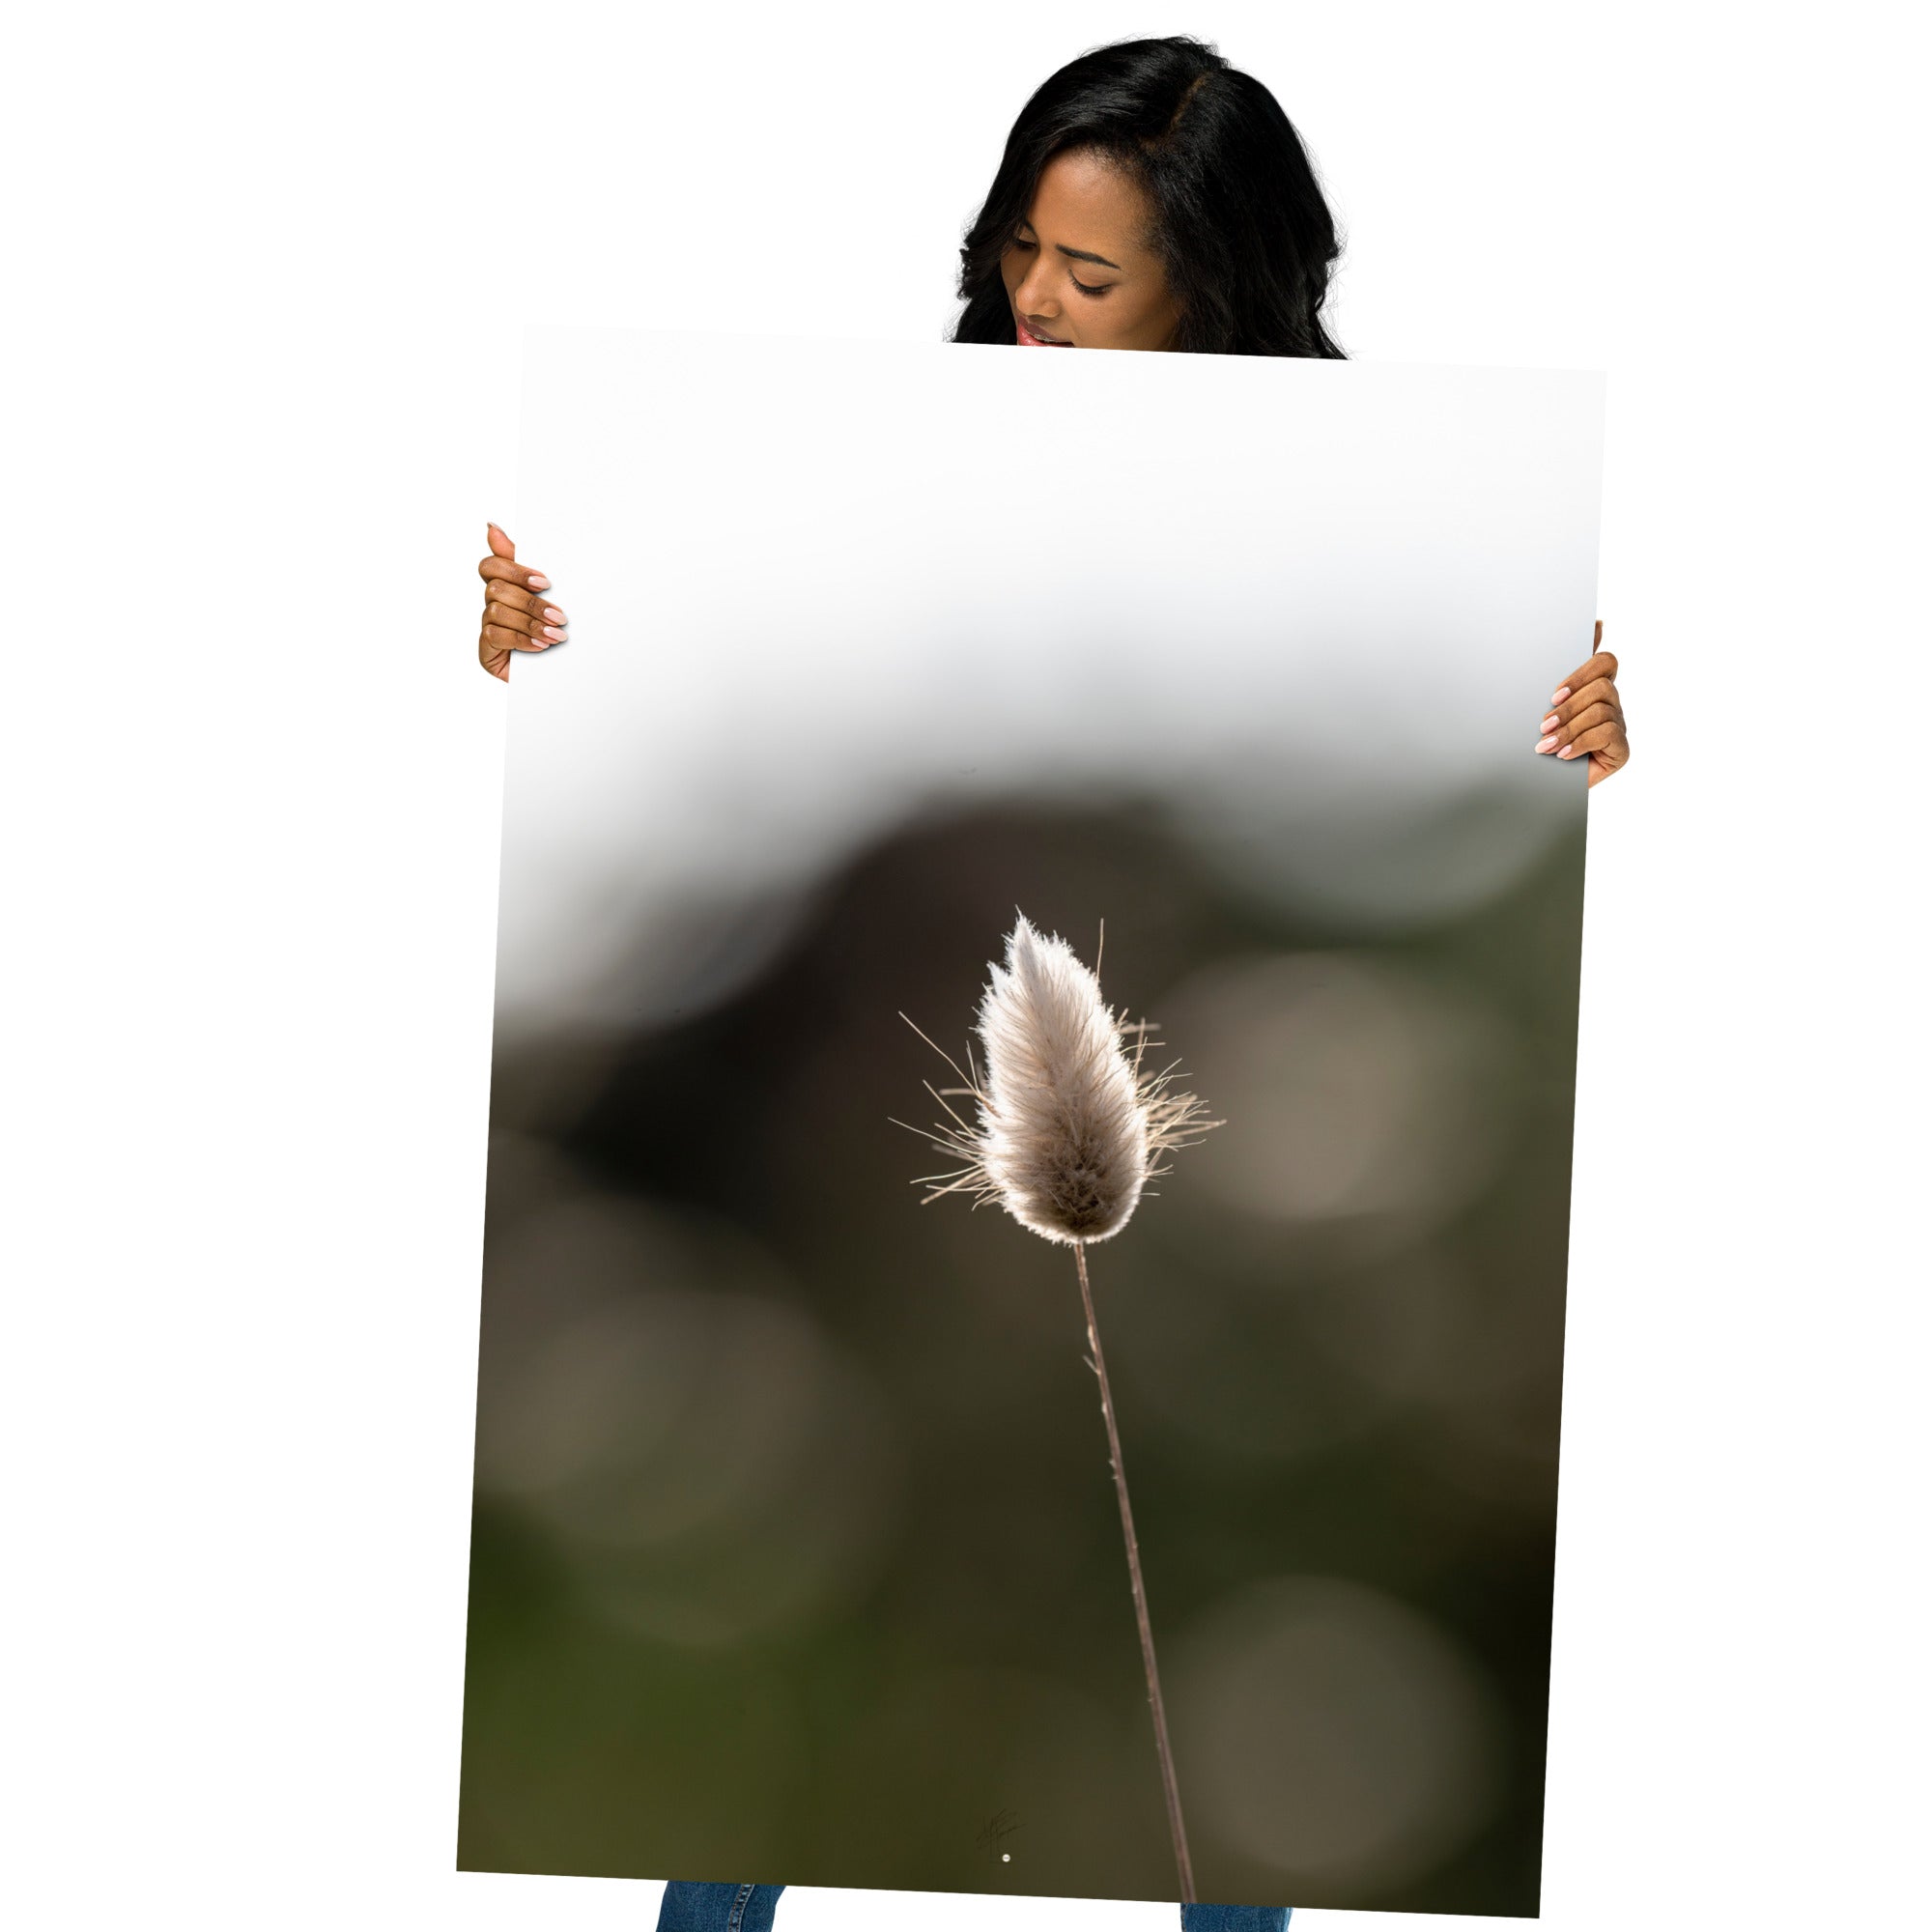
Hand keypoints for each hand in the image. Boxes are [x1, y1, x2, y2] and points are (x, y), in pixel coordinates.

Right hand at [477, 524, 566, 680]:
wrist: (565, 675)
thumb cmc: (556, 631)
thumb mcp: (551, 596)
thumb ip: (528, 566)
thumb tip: (491, 526)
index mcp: (506, 586)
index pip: (491, 565)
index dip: (514, 570)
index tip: (544, 582)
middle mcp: (492, 604)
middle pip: (496, 588)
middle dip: (531, 602)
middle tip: (560, 616)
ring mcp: (488, 627)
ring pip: (497, 611)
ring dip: (530, 623)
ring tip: (556, 635)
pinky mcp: (487, 650)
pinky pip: (495, 636)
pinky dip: (521, 639)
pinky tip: (541, 646)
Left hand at [1536, 621, 1627, 787]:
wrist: (1538, 785)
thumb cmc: (1540, 742)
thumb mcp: (1543, 707)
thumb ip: (1558, 675)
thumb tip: (1591, 626)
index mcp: (1593, 688)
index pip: (1604, 661)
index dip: (1582, 672)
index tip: (1554, 693)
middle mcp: (1611, 703)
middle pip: (1602, 685)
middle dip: (1569, 705)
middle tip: (1544, 724)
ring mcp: (1619, 725)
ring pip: (1601, 710)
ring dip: (1569, 727)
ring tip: (1546, 744)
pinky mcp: (1621, 749)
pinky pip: (1608, 733)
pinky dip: (1580, 743)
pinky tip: (1563, 755)